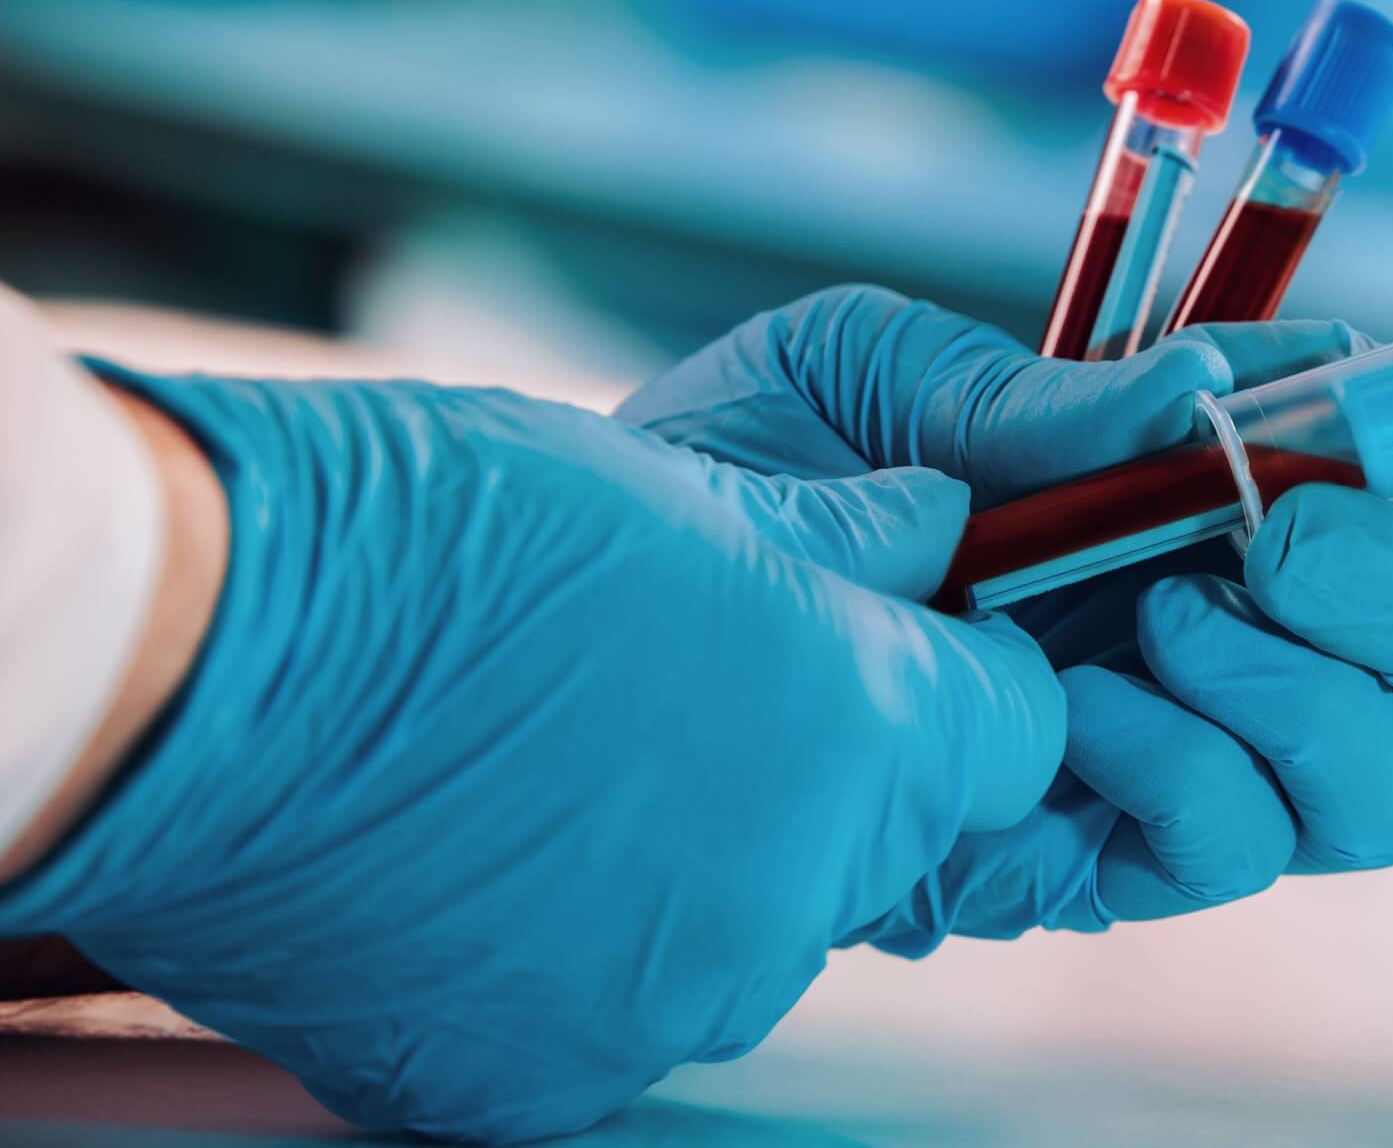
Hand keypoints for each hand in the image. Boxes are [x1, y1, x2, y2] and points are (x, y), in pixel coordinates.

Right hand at [0, 371, 1064, 1141]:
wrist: (195, 672)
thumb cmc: (438, 537)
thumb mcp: (680, 491)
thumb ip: (848, 539)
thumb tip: (938, 531)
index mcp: (861, 736)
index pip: (1018, 733)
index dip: (963, 675)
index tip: (892, 636)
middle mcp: (797, 904)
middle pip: (887, 837)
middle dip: (832, 766)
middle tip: (693, 684)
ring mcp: (670, 1009)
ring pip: (760, 920)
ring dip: (707, 853)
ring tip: (566, 760)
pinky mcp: (549, 1080)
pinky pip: (632, 998)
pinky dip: (592, 936)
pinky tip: (496, 850)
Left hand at [620, 286, 1392, 945]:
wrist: (612, 619)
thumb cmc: (748, 476)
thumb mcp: (873, 378)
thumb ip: (1034, 392)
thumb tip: (1205, 396)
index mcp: (1191, 500)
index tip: (1365, 416)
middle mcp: (1222, 634)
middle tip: (1281, 536)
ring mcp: (1175, 759)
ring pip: (1377, 790)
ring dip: (1297, 693)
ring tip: (1151, 622)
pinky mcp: (1098, 862)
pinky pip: (1226, 849)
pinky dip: (1181, 771)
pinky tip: (1069, 713)